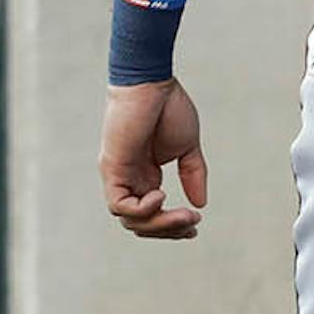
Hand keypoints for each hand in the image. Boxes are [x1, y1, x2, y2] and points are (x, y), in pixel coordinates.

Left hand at [99, 79, 207, 238]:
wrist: (152, 83)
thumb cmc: (168, 108)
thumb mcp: (186, 147)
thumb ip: (193, 175)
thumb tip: (201, 204)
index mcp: (145, 176)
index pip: (152, 214)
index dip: (172, 226)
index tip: (195, 225)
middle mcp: (129, 180)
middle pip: (140, 224)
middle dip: (168, 230)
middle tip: (192, 224)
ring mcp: (119, 176)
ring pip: (130, 219)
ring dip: (160, 223)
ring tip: (184, 216)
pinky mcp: (113, 169)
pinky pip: (119, 205)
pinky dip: (141, 209)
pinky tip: (161, 194)